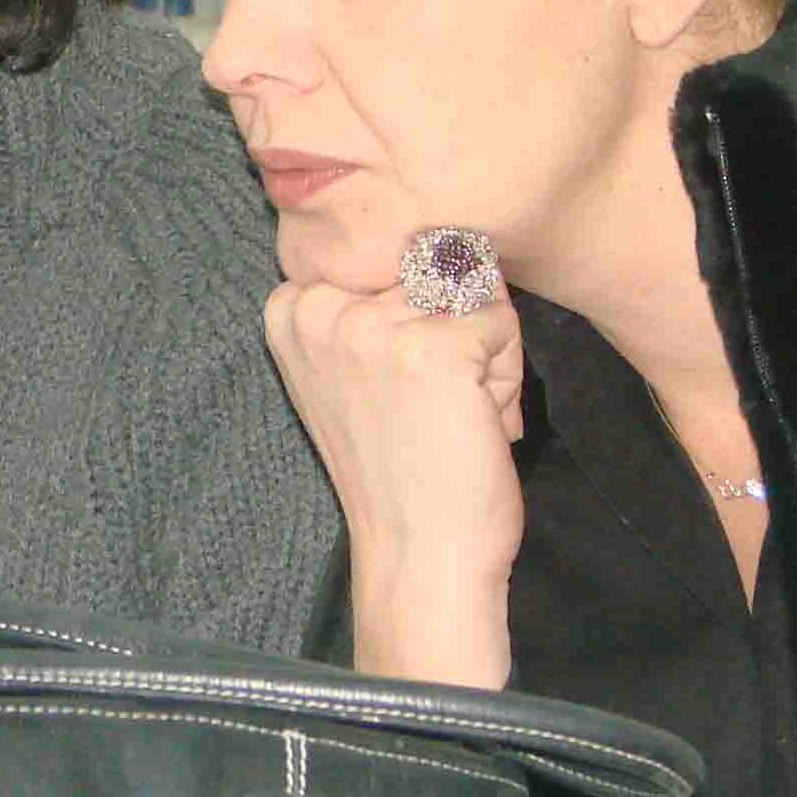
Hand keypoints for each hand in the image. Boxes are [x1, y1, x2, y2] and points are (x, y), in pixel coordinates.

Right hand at [263, 274, 525, 686]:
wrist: (416, 554)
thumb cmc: (397, 466)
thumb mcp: (354, 369)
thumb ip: (373, 304)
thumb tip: (454, 242)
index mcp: (290, 308)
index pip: (388, 256)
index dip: (415, 317)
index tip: (395, 385)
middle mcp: (321, 308)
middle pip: (431, 267)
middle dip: (455, 332)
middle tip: (431, 405)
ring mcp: (375, 326)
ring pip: (471, 292)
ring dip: (486, 355)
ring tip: (454, 413)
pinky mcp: (435, 348)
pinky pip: (503, 324)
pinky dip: (507, 378)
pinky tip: (475, 423)